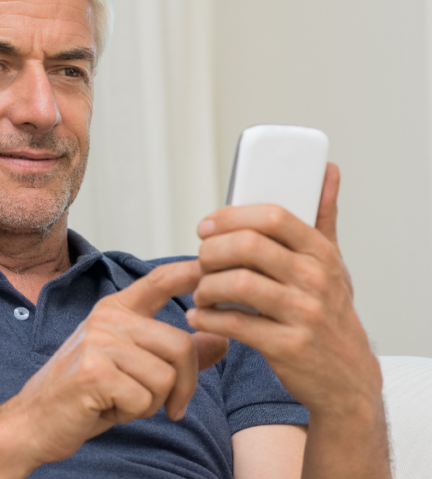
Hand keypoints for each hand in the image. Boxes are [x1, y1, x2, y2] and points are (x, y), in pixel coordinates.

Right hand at [0, 261, 228, 467]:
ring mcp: (98, 341)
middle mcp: (106, 318)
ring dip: (152, 402)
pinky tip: (106, 408)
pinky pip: (144, 398)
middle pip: (180, 346)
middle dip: (184, 386)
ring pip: (165, 377)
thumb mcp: (134, 370)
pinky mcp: (94, 371)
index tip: (212, 264)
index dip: (190, 271)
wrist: (35, 421)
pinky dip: (133, 413)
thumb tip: (222, 341)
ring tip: (120, 400)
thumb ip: (174, 354)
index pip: (159, 281)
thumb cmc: (87, 394)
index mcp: (114, 310)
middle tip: (169, 407)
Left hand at [187, 163, 381, 419]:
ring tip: (200, 293)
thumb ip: (322, 217)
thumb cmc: (329, 313)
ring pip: (237, 283)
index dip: (230, 216)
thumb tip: (327, 171)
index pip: (273, 216)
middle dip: (211, 251)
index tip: (205, 227)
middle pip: (248, 246)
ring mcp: (303, 313)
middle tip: (200, 262)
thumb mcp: (332, 264)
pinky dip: (207, 318)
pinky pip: (234, 324)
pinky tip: (200, 316)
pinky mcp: (287, 346)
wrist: (347, 376)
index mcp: (320, 253)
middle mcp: (315, 279)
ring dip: (206, 286)